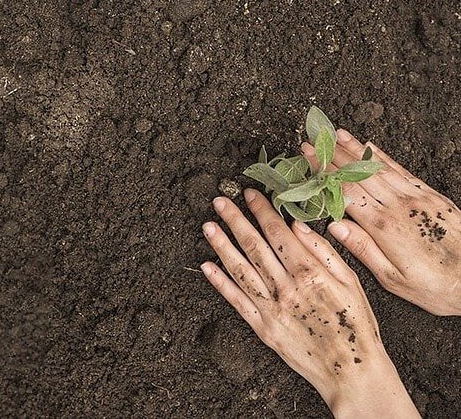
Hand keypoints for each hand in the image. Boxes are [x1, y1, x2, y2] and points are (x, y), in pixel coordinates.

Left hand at [201, 191, 418, 417]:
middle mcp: (286, 288)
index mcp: (310, 273)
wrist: (352, 371)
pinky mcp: (262, 328)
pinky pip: (236, 301)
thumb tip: (298, 225)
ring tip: (208, 226)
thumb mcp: (352, 283)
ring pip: (240, 269)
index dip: (262, 211)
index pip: (278, 233)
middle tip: (219, 201)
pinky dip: (220, 282)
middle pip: (254, 246)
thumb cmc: (357, 325)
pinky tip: (207, 266)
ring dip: (221, 245)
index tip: (250, 194)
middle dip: (235, 221)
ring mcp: (271, 308)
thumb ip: (324, 252)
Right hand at [302, 129, 460, 315]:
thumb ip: (363, 249)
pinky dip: (383, 158)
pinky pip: (402, 171)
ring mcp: (417, 198)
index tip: (307, 157)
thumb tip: (335, 227)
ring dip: (355, 149)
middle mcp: (399, 206)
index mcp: (384, 227)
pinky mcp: (432, 197)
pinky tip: (371, 147)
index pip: (345, 191)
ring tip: (337, 134)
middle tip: (313, 140)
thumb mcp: (393, 279)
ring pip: (379, 168)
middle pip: (358, 174)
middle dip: (333, 155)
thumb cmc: (435, 286)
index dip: (323, 171)